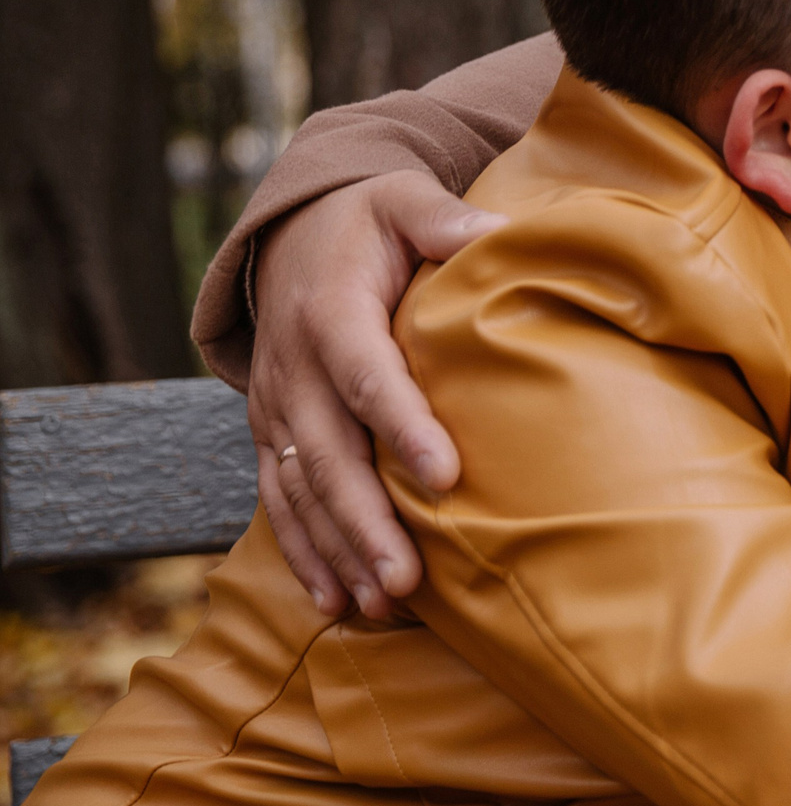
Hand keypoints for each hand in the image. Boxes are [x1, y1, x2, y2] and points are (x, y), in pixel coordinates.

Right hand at [246, 171, 502, 618]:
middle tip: (407, 579)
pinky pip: (282, 500)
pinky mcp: (273, 433)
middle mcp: (294, 367)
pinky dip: (306, 552)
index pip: (368, 374)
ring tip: (381, 604)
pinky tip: (338, 600)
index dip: (403, 425)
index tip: (447, 475)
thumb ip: (446, 218)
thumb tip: (503, 231)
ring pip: (302, 490)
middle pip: (330, 454)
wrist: (294, 234)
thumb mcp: (405, 201)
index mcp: (331, 310)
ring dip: (338, 550)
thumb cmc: (371, 221)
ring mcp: (277, 406)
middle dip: (366, 521)